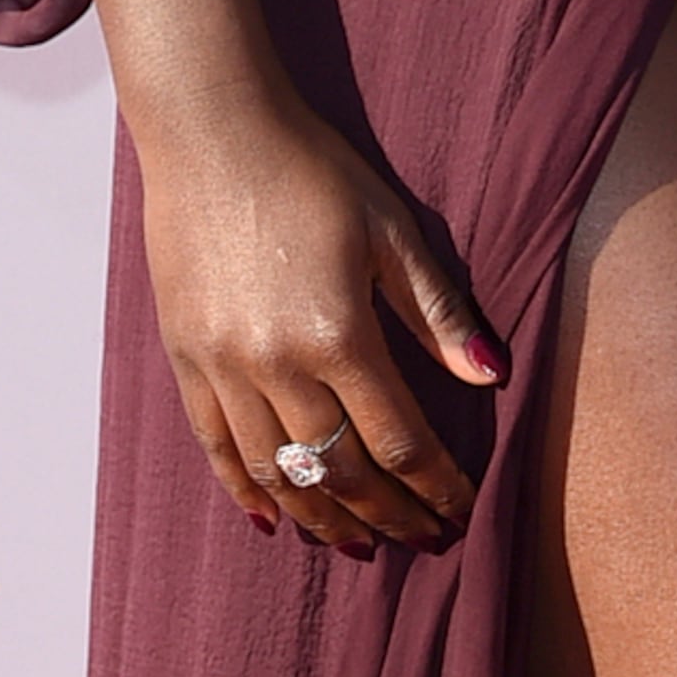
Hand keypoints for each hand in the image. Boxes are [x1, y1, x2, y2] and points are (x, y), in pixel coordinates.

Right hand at [134, 100, 503, 554]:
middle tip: (420, 541)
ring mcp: (223, 366)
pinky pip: (216, 444)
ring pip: (278, 472)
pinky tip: (273, 518)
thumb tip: (492, 376)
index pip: (400, 440)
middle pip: (342, 471)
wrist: (211, 132)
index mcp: (339, 335)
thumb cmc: (311, 172)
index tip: (459, 511)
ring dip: (324, 518)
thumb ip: (438, 314)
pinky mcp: (184, 357)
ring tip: (358, 544)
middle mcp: (276, 364)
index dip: (435, 486)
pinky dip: (246, 488)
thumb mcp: (391, 232)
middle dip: (388, 516)